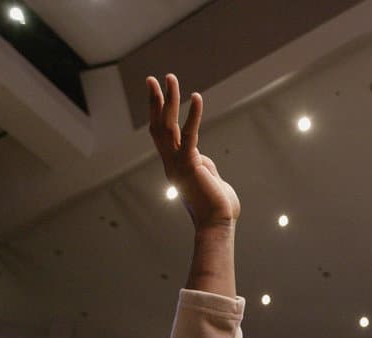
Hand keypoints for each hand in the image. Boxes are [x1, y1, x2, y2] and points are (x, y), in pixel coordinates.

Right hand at [146, 74, 239, 228]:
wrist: (218, 224)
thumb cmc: (218, 207)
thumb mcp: (210, 181)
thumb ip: (205, 167)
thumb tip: (203, 161)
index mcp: (175, 166)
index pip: (162, 135)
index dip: (158, 114)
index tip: (157, 95)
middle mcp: (171, 163)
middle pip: (158, 125)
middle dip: (155, 101)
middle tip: (152, 78)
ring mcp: (178, 164)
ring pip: (167, 126)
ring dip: (169, 100)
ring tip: (169, 78)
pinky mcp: (190, 165)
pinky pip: (190, 135)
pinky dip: (194, 115)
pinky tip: (196, 97)